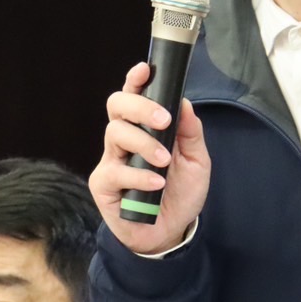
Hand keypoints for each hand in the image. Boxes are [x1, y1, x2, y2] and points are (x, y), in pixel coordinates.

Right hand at [88, 61, 210, 253]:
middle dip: (140, 107)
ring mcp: (110, 161)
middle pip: (117, 107)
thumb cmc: (179, 193)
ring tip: (164, 161)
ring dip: (144, 144)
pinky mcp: (103, 185)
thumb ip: (191, 132)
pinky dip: (139, 176)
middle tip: (164, 120)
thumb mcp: (196, 161)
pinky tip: (156, 184)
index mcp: (143, 128)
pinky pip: (115, 171)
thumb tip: (185, 103)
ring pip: (115, 134)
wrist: (170, 232)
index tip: (144, 69)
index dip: (135, 80)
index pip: (133, 97)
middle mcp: (123, 140)